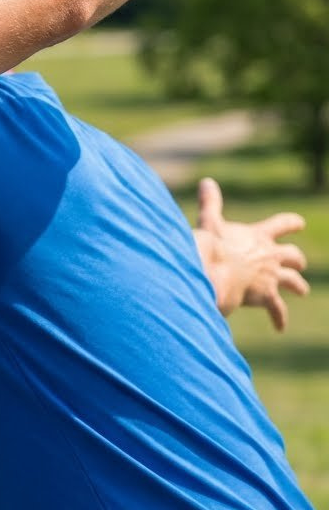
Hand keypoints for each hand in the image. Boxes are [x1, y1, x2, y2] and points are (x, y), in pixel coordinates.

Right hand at [194, 176, 308, 330]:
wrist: (218, 270)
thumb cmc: (213, 245)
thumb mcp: (211, 221)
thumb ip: (211, 203)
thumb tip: (207, 181)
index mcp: (259, 236)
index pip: (282, 225)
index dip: (291, 223)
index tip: (299, 223)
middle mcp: (271, 255)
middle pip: (292, 256)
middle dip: (295, 259)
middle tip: (298, 262)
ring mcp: (272, 276)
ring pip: (293, 281)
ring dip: (297, 285)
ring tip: (302, 290)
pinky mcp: (267, 296)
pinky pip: (278, 310)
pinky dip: (279, 318)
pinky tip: (280, 327)